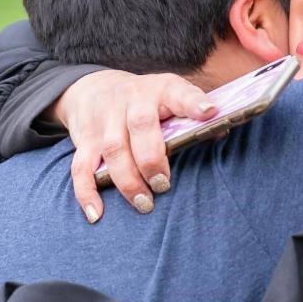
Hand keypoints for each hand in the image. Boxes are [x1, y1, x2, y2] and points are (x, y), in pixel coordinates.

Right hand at [54, 70, 216, 221]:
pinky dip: (87, 192)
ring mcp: (104, 119)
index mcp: (160, 89)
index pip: (178, 93)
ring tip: (144, 203)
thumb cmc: (145, 101)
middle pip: (139, 127)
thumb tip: (222, 132)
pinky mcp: (84, 139)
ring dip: (128, 181)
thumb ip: (192, 114)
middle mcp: (130, 100)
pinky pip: (81, 168)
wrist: (94, 88)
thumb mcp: (169, 96)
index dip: (193, 103)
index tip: (210, 112)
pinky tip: (97, 214)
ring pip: (112, 150)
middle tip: (164, 185)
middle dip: (152, 160)